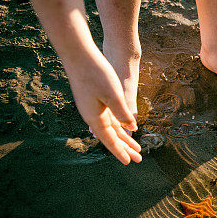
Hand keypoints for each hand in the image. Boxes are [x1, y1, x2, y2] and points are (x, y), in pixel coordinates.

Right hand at [63, 49, 141, 164]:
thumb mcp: (113, 95)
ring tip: (136, 147)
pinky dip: (118, 126)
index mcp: (95, 117)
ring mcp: (92, 108)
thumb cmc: (96, 74)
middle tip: (138, 159)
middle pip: (111, 137)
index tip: (129, 162)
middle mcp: (92, 115)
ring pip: (111, 128)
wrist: (78, 55)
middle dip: (125, 148)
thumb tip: (131, 127)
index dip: (120, 151)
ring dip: (124, 137)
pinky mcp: (93, 100)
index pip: (110, 140)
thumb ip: (122, 113)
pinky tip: (124, 129)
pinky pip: (108, 118)